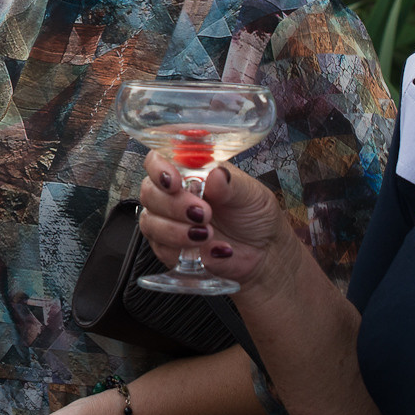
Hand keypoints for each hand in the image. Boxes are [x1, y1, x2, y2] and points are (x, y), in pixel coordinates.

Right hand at [137, 149, 295, 286]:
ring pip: (150, 223)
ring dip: (176, 231)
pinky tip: (212, 250)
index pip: (157, 161)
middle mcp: (173, 195)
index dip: (158, 169)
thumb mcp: (250, 194)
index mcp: (189, 172)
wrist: (265, 253)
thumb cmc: (255, 216)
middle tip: (204, 214)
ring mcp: (168, 222)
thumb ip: (230, 184)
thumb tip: (216, 174)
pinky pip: (161, 249)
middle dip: (173, 205)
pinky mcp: (170, 249)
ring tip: (208, 234)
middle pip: (149, 192)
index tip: (175, 182)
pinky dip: (185, 251)